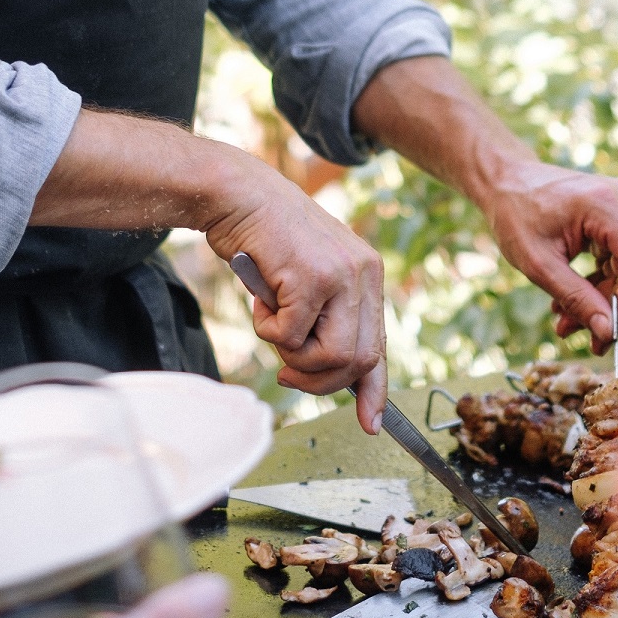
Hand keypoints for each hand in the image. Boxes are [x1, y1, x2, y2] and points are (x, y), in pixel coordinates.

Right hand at [202, 163, 387, 433]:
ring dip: (292, 355)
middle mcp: (364, 273)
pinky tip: (261, 299)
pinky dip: (268, 330)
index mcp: (368, 273)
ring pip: (330, 357)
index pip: (379, 345)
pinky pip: (291, 336)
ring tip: (272, 323)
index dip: (374, 390)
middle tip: (286, 372)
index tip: (370, 423)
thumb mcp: (308, 278)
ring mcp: (341, 274)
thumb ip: (326, 318)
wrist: (238, 194)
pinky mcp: (312, 277)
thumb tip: (332, 375)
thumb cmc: (265, 240)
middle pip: (356, 361)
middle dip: (318, 380)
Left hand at [352, 56, 617, 353]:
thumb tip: (601, 334)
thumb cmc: (509, 209)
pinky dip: (591, 282)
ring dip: (593, 297)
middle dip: (604, 303)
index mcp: (608, 205)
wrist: (495, 174)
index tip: (598, 329)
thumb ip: (571, 295)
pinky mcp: (612, 213)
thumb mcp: (536, 258)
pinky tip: (561, 301)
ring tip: (557, 319)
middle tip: (569, 331)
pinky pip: (613, 258)